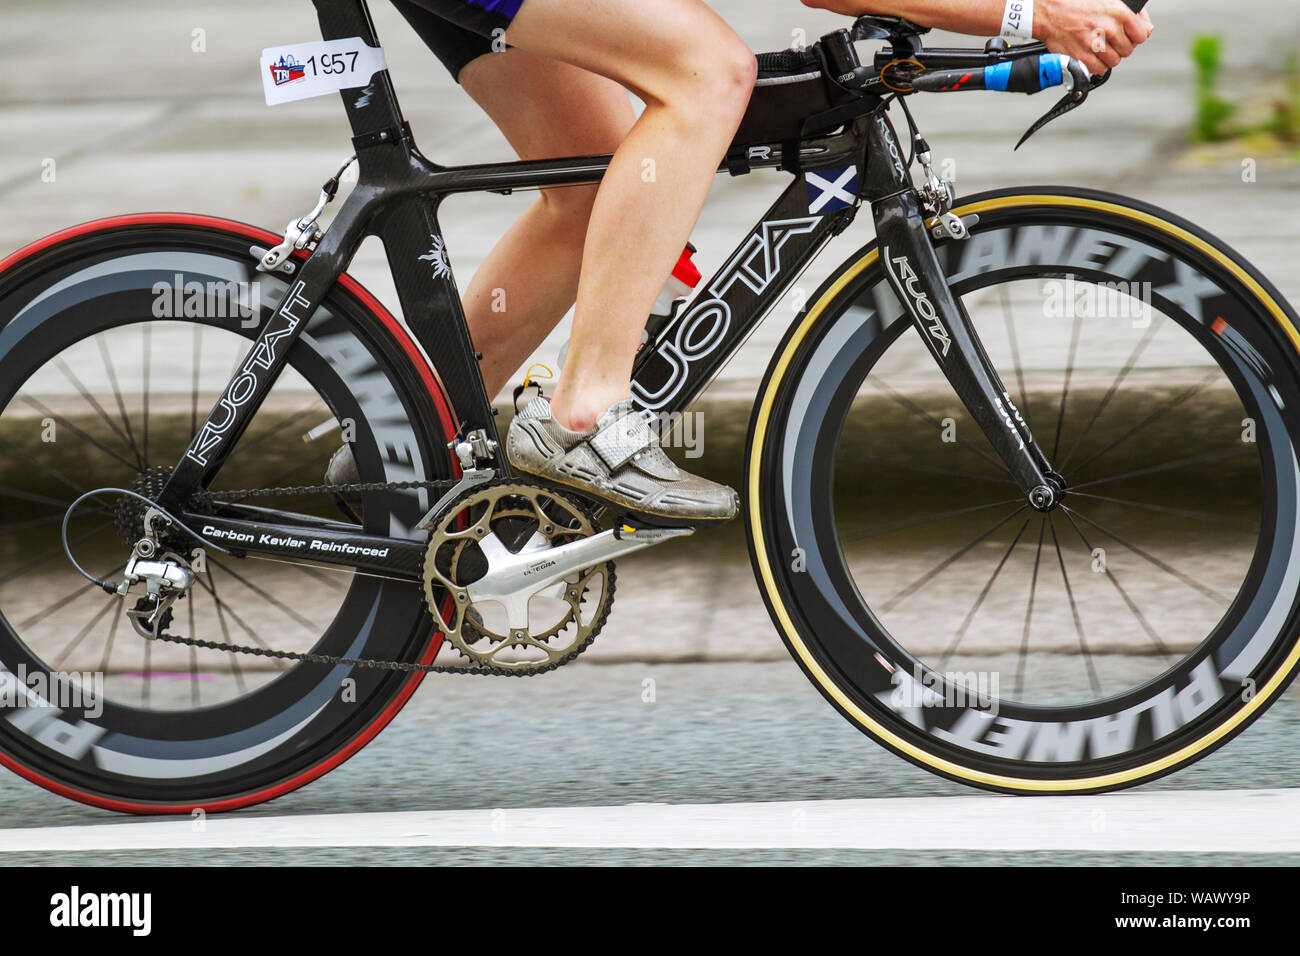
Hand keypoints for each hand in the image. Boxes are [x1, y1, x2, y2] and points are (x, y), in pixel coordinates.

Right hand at [1034, 0, 1153, 75]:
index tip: (1130, 35)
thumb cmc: (1073, 2)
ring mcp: (1094, 45)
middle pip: (1128, 49)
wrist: (1048, 11)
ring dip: (1109, 56)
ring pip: (1114, 61)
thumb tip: (1142, 24)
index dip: (1136, 35)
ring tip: (1100, 47)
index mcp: (1117, 12)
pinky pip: (1099, 69)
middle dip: (1121, 46)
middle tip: (1110, 40)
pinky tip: (1092, 55)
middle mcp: (1107, 28)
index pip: (1142, 34)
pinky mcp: (1082, 57)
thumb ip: (1128, 12)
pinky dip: (1097, 65)